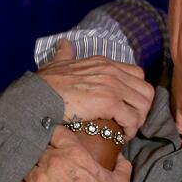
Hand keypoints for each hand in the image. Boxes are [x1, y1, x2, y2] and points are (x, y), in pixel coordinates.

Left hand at [17, 127, 132, 181]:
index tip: (59, 140)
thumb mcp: (120, 180)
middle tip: (54, 161)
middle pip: (42, 147)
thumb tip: (121, 157)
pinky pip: (21, 180)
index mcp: (75, 153)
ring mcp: (38, 178)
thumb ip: (121, 164)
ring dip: (36, 167)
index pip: (57, 133)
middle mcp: (53, 161)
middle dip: (47, 152)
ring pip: (30, 163)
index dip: (58, 136)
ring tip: (44, 175)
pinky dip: (26, 181)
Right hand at [37, 39, 154, 135]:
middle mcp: (113, 71)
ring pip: (143, 104)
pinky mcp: (109, 102)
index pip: (137, 74)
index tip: (129, 105)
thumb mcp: (57, 63)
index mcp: (105, 63)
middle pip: (146, 90)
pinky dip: (130, 129)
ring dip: (138, 120)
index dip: (137, 92)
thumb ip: (65, 54)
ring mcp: (113, 86)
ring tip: (127, 130)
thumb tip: (65, 44)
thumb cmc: (44, 84)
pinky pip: (132, 118)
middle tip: (131, 121)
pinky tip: (122, 136)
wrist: (36, 96)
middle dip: (142, 108)